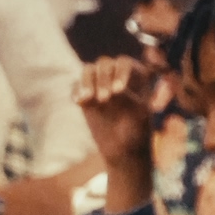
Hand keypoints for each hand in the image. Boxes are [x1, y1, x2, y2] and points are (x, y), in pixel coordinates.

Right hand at [73, 56, 156, 173]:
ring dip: (86, 80)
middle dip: (103, 78)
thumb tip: (113, 89)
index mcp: (136, 78)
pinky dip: (75, 91)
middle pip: (105, 63)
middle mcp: (117, 77)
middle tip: (104, 100)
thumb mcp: (138, 116)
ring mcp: (100, 85)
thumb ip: (129, 99)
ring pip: (88, 69)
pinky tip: (79, 102)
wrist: (124, 151)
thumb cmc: (137, 133)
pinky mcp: (86, 96)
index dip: (120, 72)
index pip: (125, 63)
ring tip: (87, 98)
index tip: (118, 90)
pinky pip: (75, 85)